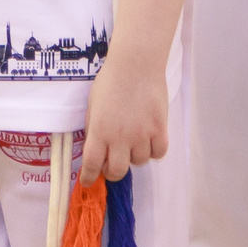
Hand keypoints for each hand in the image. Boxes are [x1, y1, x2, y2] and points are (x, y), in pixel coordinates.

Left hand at [79, 61, 167, 183]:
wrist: (136, 65)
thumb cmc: (110, 81)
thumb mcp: (92, 105)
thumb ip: (93, 128)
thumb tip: (96, 147)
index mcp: (99, 131)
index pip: (92, 164)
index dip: (88, 177)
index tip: (88, 181)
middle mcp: (120, 138)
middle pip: (117, 171)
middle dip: (112, 172)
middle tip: (112, 163)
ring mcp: (141, 135)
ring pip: (139, 162)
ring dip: (134, 157)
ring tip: (133, 142)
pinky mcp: (160, 129)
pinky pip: (158, 153)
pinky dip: (153, 151)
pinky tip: (149, 141)